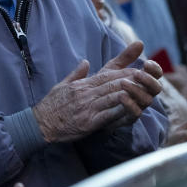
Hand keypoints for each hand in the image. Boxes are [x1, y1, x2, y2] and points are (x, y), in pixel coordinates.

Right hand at [32, 43, 162, 142]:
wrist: (40, 124)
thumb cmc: (51, 105)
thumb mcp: (62, 85)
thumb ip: (76, 73)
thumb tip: (86, 62)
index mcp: (82, 85)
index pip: (107, 74)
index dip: (124, 72)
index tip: (138, 71)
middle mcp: (86, 93)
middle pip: (113, 83)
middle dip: (132, 81)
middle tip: (147, 79)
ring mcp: (88, 107)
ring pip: (113, 96)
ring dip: (130, 94)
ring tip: (144, 92)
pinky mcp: (88, 122)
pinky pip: (108, 115)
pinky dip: (121, 111)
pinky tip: (132, 109)